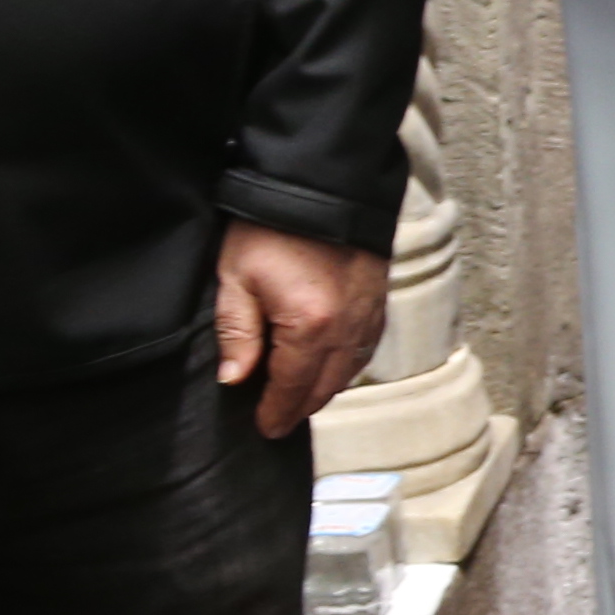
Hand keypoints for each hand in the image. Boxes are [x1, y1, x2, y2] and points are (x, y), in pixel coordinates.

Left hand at [219, 222, 391, 438]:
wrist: (320, 185)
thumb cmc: (271, 228)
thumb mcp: (236, 278)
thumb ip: (236, 333)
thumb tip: (235, 379)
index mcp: (309, 326)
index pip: (291, 388)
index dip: (275, 413)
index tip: (264, 429)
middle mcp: (346, 328)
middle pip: (324, 387)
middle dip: (299, 408)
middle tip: (277, 420)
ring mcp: (369, 316)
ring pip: (348, 373)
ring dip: (323, 389)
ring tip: (299, 397)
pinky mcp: (379, 302)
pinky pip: (366, 350)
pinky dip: (347, 366)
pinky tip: (330, 367)